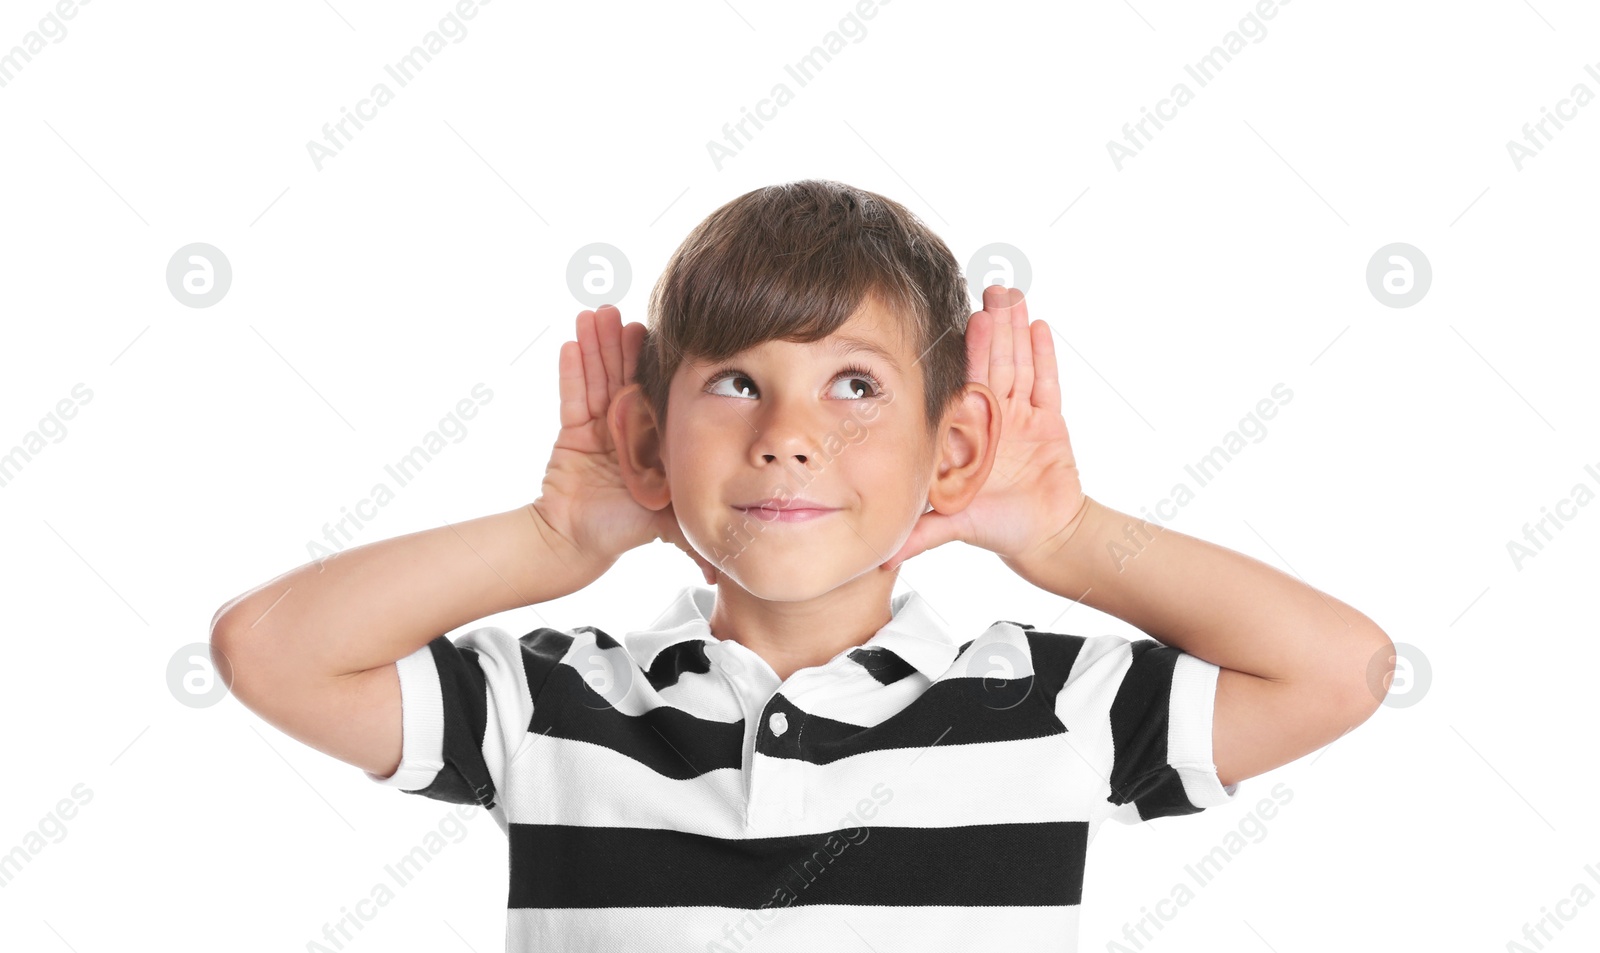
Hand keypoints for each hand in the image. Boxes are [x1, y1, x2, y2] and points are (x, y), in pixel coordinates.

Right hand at [531, 305, 718, 584]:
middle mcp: (626, 426)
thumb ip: (696, 525)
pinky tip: (571, 344)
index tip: (650, 331)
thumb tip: (726, 554)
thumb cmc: (624, 529)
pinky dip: (571, 372)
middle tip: (616, 311)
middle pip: (622, 375)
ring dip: (594, 346)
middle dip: (617, 343)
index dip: (649, 361)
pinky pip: (572, 398)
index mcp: (652, 436)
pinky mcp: (571, 433)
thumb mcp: (668, 518)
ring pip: (597, 379)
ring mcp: (598, 426)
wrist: (578, 544)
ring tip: (592, 315)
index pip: (653, 391)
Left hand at [881, 285, 1088, 570]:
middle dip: (991, 329)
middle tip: (988, 291)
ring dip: (1015, 331)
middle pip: (991, 365)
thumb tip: (881, 556)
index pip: (961, 387)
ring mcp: (1020, 416)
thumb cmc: (996, 529)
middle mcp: (989, 418)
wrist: (1045, 538)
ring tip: (1011, 296)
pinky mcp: (1048, 421)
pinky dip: (1044, 357)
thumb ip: (922, 534)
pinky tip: (1040, 327)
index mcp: (965, 434)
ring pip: (1018, 366)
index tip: (956, 323)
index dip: (962, 356)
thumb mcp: (954, 526)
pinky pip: (1046, 384)